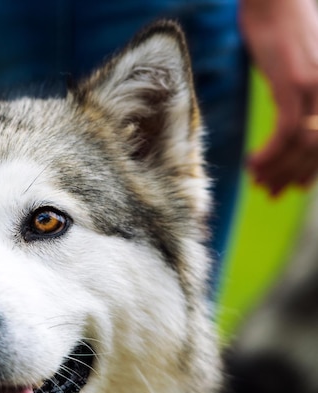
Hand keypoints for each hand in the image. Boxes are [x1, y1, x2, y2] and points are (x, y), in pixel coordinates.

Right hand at [240, 0, 317, 195]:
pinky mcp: (294, 83)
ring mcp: (316, 87)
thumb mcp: (297, 69)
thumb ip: (300, 97)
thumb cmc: (283, 30)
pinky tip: (251, 163)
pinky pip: (285, 131)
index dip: (310, 171)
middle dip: (291, 176)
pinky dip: (269, 154)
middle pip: (317, 150)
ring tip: (257, 181)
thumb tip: (289, 127)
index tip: (289, 187)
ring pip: (302, 146)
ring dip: (277, 169)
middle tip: (268, 191)